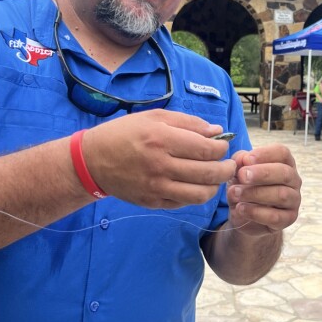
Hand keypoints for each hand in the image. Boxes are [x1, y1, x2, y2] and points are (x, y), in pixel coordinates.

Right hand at [81, 109, 235, 208]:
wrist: (93, 160)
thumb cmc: (125, 133)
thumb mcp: (155, 117)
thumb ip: (189, 123)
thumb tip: (217, 131)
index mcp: (162, 139)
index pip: (206, 149)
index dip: (222, 148)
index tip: (223, 145)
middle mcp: (160, 165)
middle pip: (209, 174)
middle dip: (226, 169)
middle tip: (229, 164)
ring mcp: (156, 187)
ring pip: (200, 194)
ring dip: (215, 187)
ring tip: (215, 177)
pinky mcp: (152, 202)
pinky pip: (184, 203)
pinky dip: (195, 195)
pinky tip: (195, 184)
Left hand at [226, 144, 301, 235]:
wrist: (244, 216)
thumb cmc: (245, 188)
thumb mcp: (238, 173)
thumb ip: (240, 162)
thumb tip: (243, 158)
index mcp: (284, 163)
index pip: (282, 152)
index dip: (265, 153)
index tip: (247, 159)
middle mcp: (293, 180)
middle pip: (284, 172)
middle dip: (262, 173)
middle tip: (242, 176)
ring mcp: (293, 200)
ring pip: (281, 195)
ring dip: (255, 193)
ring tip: (235, 193)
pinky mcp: (288, 219)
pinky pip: (275, 216)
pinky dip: (256, 212)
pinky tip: (240, 208)